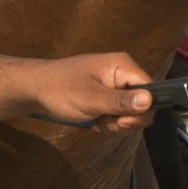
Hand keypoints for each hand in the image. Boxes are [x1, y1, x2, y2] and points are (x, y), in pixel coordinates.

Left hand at [20, 51, 157, 130]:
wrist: (36, 90)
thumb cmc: (58, 89)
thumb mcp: (90, 98)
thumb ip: (120, 101)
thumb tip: (148, 101)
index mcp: (122, 65)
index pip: (151, 90)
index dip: (140, 109)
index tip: (120, 119)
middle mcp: (122, 73)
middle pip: (144, 104)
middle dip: (126, 119)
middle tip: (105, 120)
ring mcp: (116, 84)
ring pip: (132, 112)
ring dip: (116, 123)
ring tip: (97, 119)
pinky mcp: (109, 95)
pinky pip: (120, 114)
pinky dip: (110, 122)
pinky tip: (96, 120)